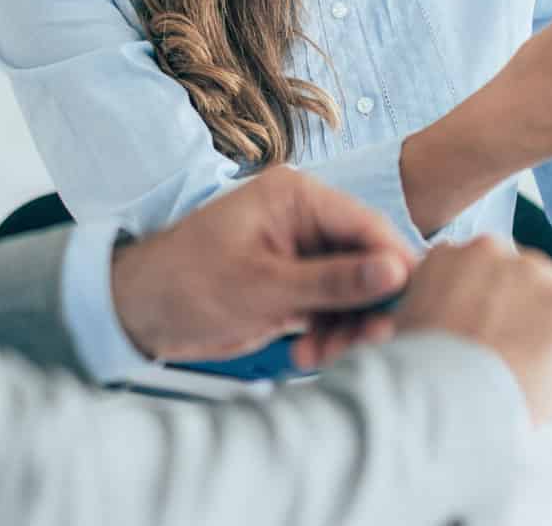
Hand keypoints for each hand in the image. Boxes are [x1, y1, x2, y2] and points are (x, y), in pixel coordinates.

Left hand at [107, 167, 414, 369]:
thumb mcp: (263, 286)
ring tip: (320, 355)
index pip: (366, 224)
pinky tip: (307, 355)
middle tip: (368, 342)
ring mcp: (300, 255)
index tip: (411, 303)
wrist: (140, 312)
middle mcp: (304, 221)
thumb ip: (332, 281)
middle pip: (366, 260)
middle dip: (367, 305)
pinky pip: (331, 309)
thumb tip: (394, 271)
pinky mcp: (294, 286)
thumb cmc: (186, 282)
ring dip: (347, 327)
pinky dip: (328, 333)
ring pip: (353, 291)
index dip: (394, 264)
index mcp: (296, 197)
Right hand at [394, 236, 551, 431]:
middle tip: (537, 394)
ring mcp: (540, 279)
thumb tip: (466, 342)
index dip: (510, 325)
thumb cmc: (417, 380)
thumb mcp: (413, 334)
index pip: (499, 283)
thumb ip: (443, 320)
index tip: (507, 362)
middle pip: (541, 297)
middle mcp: (499, 255)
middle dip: (543, 344)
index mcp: (453, 258)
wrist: (435, 397)